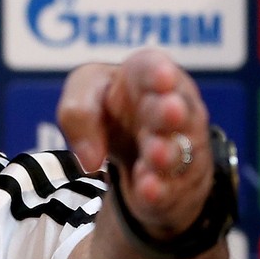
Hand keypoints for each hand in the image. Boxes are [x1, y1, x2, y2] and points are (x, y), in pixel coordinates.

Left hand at [55, 48, 212, 239]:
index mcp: (147, 77)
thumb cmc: (112, 109)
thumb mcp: (84, 96)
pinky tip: (149, 190)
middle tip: (169, 110)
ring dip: (166, 153)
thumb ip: (78, 113)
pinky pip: (171, 187)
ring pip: (177, 150)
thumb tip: (89, 158)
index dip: (159, 72)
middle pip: (174, 109)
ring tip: (154, 154)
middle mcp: (173, 108)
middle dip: (169, 111)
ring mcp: (181, 147)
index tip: (161, 77)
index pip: (153, 68)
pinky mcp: (178, 183)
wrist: (134, 151)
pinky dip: (159, 189)